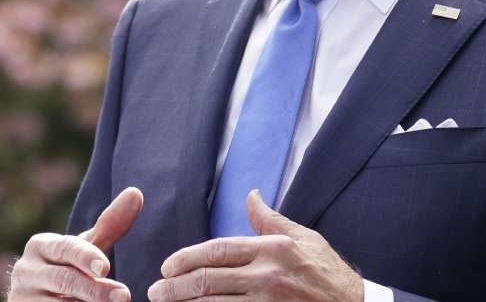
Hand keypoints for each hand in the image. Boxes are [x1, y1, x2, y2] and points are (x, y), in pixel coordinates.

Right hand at [7, 186, 144, 301]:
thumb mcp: (87, 247)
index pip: (65, 248)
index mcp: (40, 245)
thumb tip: (136, 192)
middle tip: (124, 296)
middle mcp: (25, 270)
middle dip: (95, 289)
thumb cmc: (70, 267)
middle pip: (63, 279)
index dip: (86, 257)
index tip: (105, 268)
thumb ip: (110, 225)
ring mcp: (21, 296)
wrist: (38, 298)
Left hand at [147, 189, 362, 301]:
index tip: (168, 266)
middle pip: (209, 281)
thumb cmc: (329, 273)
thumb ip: (271, 220)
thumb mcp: (304, 238)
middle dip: (176, 286)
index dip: (188, 258)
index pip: (219, 250)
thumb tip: (250, 195)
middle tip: (156, 290)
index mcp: (274, 250)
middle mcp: (269, 277)